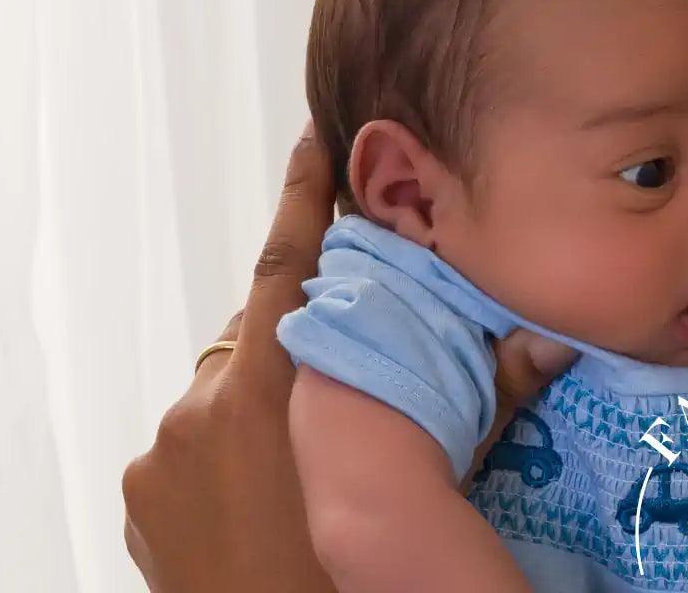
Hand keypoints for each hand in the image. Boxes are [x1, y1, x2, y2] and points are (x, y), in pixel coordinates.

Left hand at [121, 125, 578, 589]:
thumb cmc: (343, 583)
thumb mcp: (410, 498)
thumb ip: (472, 413)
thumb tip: (545, 342)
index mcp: (266, 394)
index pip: (287, 266)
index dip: (304, 196)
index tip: (316, 139)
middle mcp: (202, 410)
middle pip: (256, 338)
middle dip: (300, 342)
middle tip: (350, 372)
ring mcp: (161, 458)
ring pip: (221, 398)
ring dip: (260, 411)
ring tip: (308, 462)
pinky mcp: (143, 500)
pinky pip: (188, 452)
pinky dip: (224, 461)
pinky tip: (268, 503)